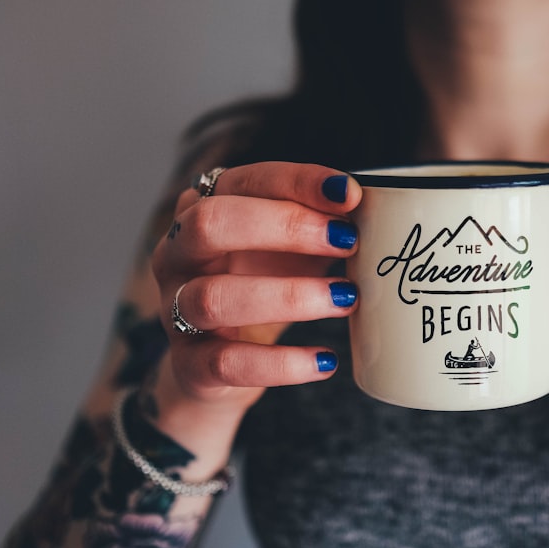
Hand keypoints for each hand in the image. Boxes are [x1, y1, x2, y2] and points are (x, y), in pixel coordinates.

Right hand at [150, 162, 361, 414]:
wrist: (213, 366)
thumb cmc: (259, 288)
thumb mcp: (289, 250)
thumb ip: (321, 227)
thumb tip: (374, 210)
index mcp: (202, 211)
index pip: (244, 181)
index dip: (297, 182)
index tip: (349, 193)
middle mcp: (176, 255)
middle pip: (211, 224)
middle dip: (285, 226)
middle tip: (347, 240)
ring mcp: (174, 310)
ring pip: (214, 296)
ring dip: (288, 295)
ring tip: (346, 299)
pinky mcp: (188, 364)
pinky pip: (227, 363)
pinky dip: (283, 363)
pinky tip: (326, 361)